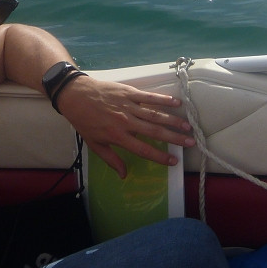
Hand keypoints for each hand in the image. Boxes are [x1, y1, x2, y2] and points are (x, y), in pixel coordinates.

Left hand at [53, 76, 195, 178]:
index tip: (173, 161)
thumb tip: (124, 175)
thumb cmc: (84, 121)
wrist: (75, 96)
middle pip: (155, 131)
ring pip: (155, 114)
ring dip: (173, 120)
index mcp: (118, 136)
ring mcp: (129, 106)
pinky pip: (149, 97)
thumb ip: (111, 159)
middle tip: (190, 142)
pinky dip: (163, 100)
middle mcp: (126, 122)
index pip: (143, 149)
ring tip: (187, 126)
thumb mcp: (95, 144)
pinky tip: (176, 103)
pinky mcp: (129, 92)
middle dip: (174, 138)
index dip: (159, 156)